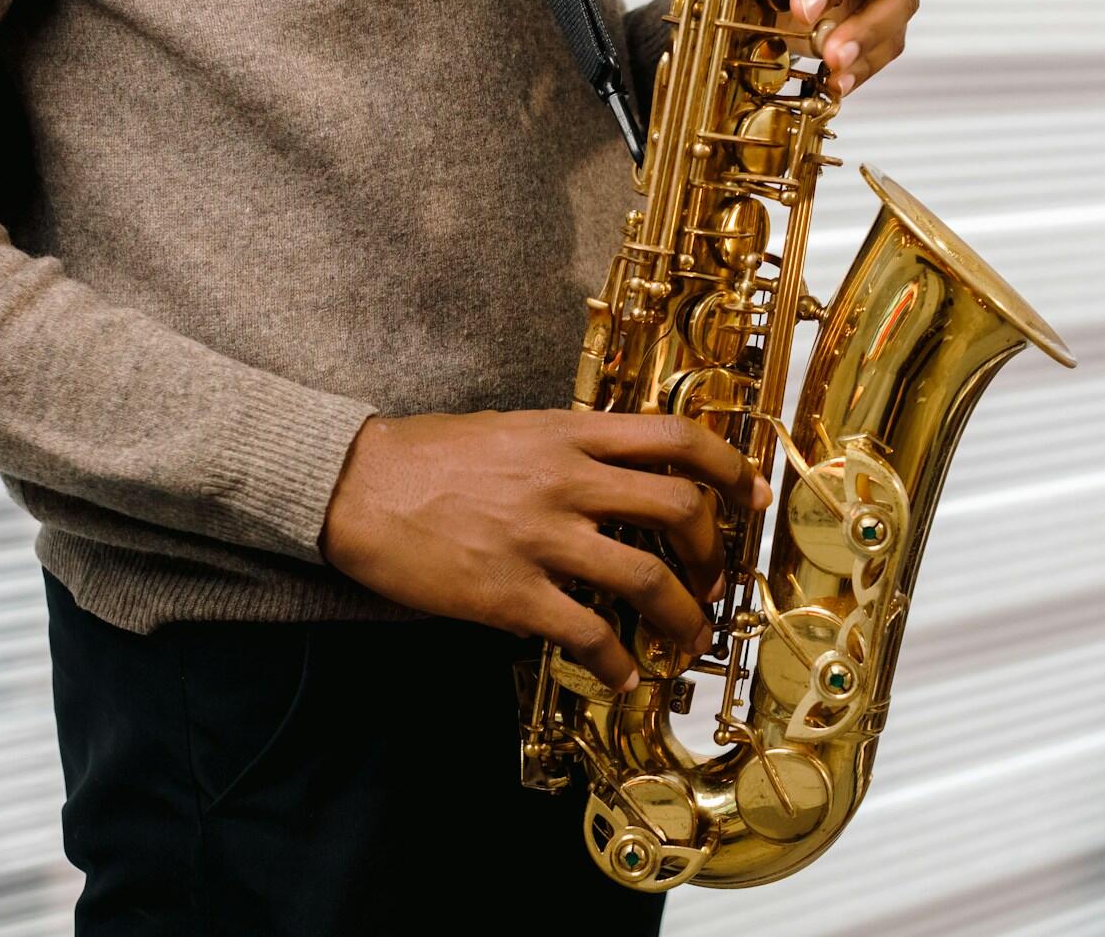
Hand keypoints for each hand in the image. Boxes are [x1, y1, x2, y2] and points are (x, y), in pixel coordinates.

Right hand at [321, 409, 771, 691]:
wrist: (355, 486)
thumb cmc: (428, 456)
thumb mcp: (513, 430)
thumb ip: (570, 447)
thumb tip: (621, 474)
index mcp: (569, 433)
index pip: (675, 437)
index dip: (728, 466)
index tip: (750, 495)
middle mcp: (567, 480)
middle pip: (679, 507)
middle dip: (712, 551)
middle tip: (712, 577)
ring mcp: (541, 537)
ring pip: (648, 577)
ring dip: (683, 616)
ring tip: (688, 638)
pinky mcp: (510, 592)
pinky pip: (587, 634)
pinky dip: (617, 662)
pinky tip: (621, 675)